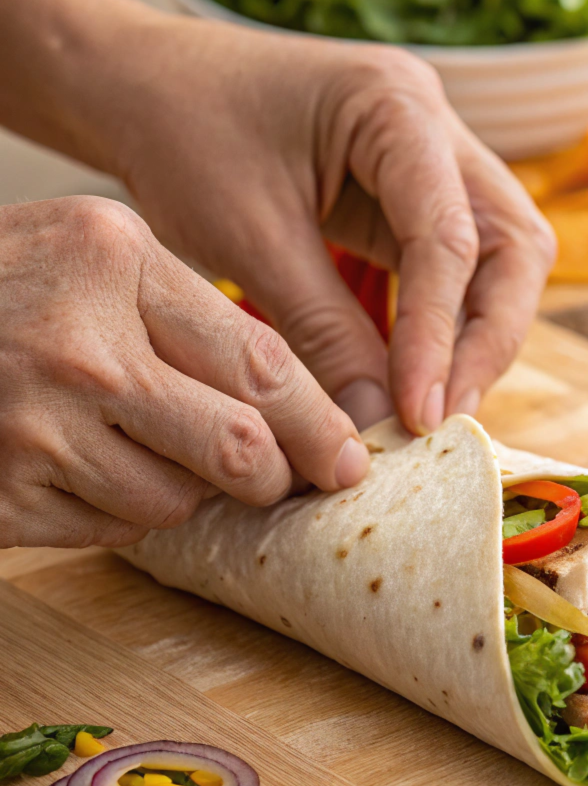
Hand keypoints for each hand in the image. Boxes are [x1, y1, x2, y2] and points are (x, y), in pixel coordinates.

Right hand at [0, 196, 368, 548]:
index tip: (353, 457)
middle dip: (275, 476)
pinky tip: (88, 469)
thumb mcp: (90, 257)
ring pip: (178, 499)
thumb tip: (299, 408)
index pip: (262, 364)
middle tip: (280, 479)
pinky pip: (116, 528)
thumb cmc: (0, 288)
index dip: (323, 422)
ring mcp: (34, 427)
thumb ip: (187, 314)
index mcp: (111, 260)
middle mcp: (78, 344)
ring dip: (184, 491)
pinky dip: (123, 511)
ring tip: (142, 449)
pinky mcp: (5, 496)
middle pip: (239, 446)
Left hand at [85, 17, 555, 433]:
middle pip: (514, 248)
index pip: (450, 237)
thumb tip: (378, 423)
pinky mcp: (415, 200)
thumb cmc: (183, 136)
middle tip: (445, 419)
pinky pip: (460, 273)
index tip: (416, 416)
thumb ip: (323, 331)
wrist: (144, 88)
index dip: (439, 336)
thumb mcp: (248, 237)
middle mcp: (436, 127)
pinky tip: (418, 380)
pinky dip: (447, 329)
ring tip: (434, 412)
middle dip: (488, 341)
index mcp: (395, 106)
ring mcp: (434, 162)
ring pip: (501, 264)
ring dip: (478, 342)